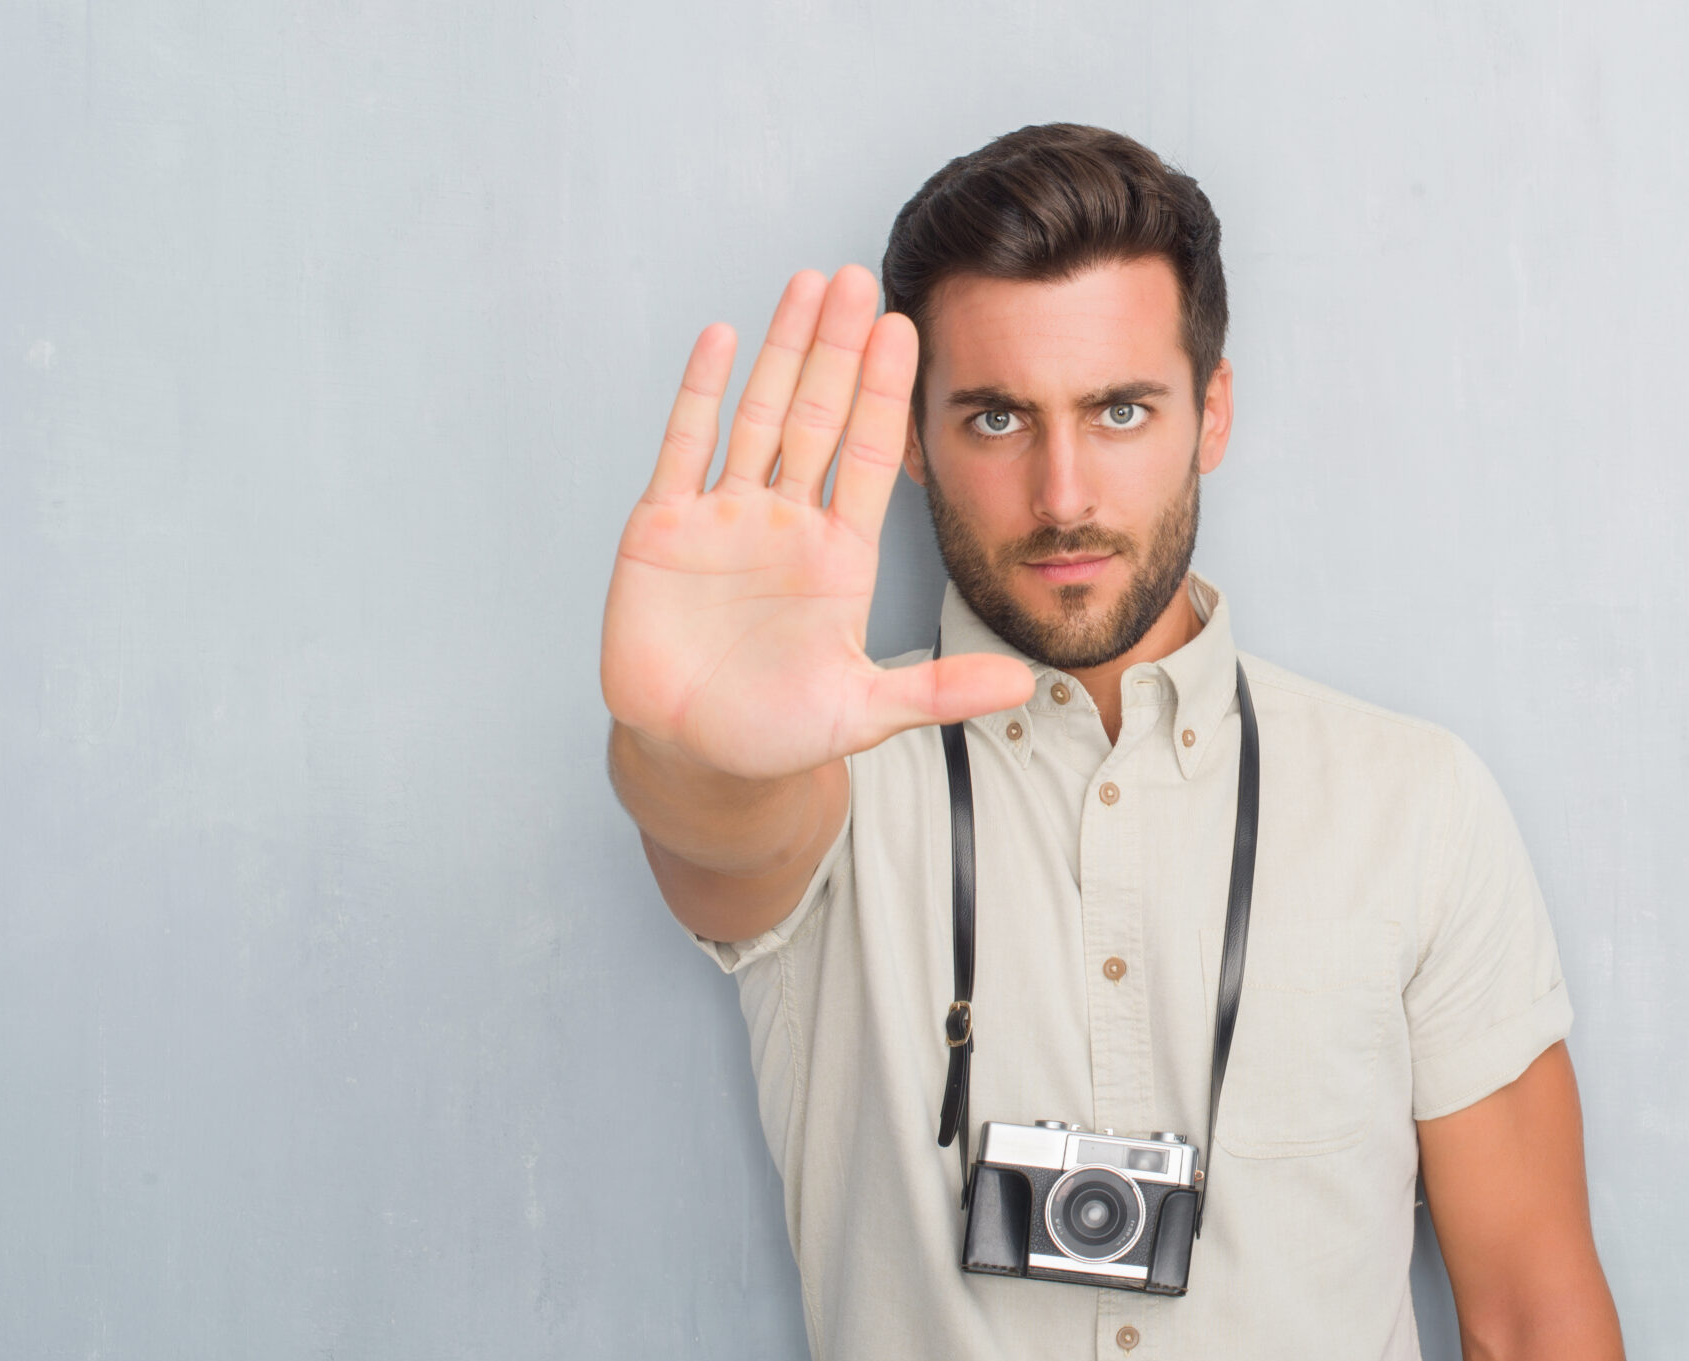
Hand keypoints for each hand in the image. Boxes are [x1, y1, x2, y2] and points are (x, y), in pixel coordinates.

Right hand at [600, 265, 1033, 780]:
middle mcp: (787, 522)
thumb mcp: (865, 712)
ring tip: (807, 283)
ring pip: (759, 414)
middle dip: (838, 348)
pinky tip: (723, 338)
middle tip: (859, 277)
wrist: (696, 755)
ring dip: (782, 350)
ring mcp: (725, 519)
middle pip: (818, 416)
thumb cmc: (778, 731)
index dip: (884, 393)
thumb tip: (1025, 687)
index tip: (905, 329)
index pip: (869, 454)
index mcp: (839, 554)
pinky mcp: (663, 530)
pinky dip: (700, 393)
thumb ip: (940, 692)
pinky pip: (684, 448)